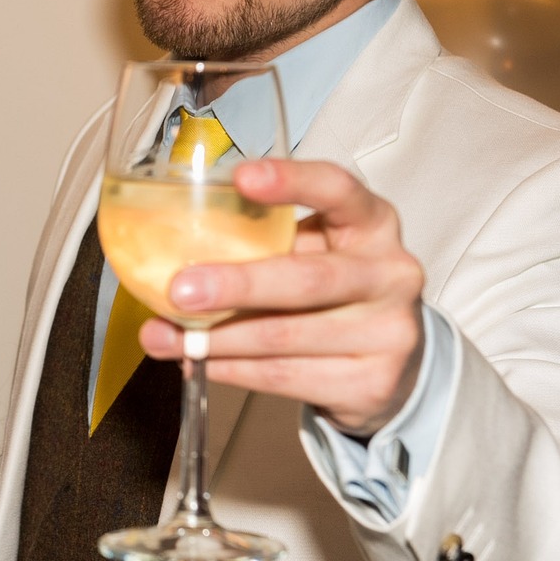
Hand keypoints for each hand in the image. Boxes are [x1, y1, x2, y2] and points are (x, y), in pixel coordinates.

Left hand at [139, 158, 426, 435]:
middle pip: (307, 280)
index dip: (293, 181)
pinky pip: (285, 376)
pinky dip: (232, 370)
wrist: (393, 360)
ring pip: (285, 336)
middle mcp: (391, 274)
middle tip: (179, 290)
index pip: (338, 190)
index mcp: (373, 222)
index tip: (242, 177)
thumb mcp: (315, 251)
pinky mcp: (372, 383)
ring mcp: (389, 332)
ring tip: (166, 339)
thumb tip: (169, 258)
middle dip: (237, 285)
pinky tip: (200, 363)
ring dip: (215, 340)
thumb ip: (264, 244)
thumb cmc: (335, 289)